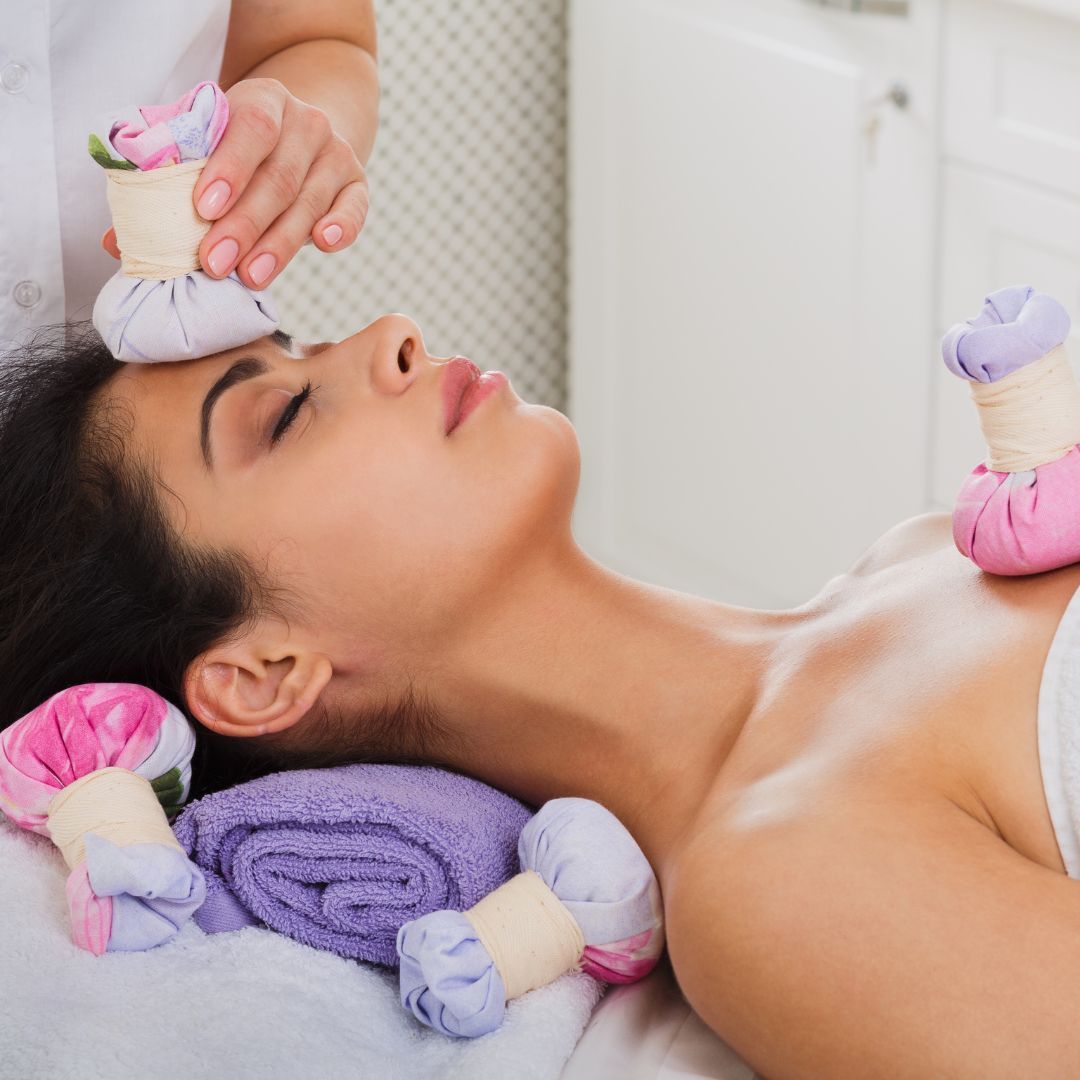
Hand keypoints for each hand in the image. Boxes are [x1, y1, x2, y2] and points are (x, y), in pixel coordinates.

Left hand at [101, 77, 369, 289]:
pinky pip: (355, 210)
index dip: (228, 169)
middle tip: (217, 263)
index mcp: (263, 101)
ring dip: (279, 243)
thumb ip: (167, 188)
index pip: (250, 129)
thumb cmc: (242, 149)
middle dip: (245, 224)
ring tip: (251, 276)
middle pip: (278, 177)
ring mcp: (336, 154)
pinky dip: (342, 227)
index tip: (203, 208)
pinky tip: (324, 244)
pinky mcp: (357, 185)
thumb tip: (116, 242)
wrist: (303, 129)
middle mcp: (306, 123)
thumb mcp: (208, 147)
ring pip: (309, 202)